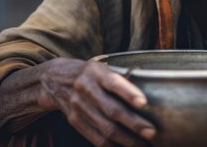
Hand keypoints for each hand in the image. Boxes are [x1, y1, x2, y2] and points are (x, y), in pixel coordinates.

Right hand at [38, 58, 155, 146]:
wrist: (54, 80)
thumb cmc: (89, 74)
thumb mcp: (101, 68)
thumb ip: (120, 80)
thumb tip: (148, 94)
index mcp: (95, 72)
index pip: (113, 82)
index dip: (128, 93)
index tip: (144, 103)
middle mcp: (86, 89)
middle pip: (111, 110)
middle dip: (133, 123)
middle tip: (152, 132)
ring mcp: (78, 107)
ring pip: (105, 128)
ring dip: (127, 140)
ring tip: (144, 145)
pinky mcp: (75, 121)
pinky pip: (95, 138)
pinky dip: (113, 146)